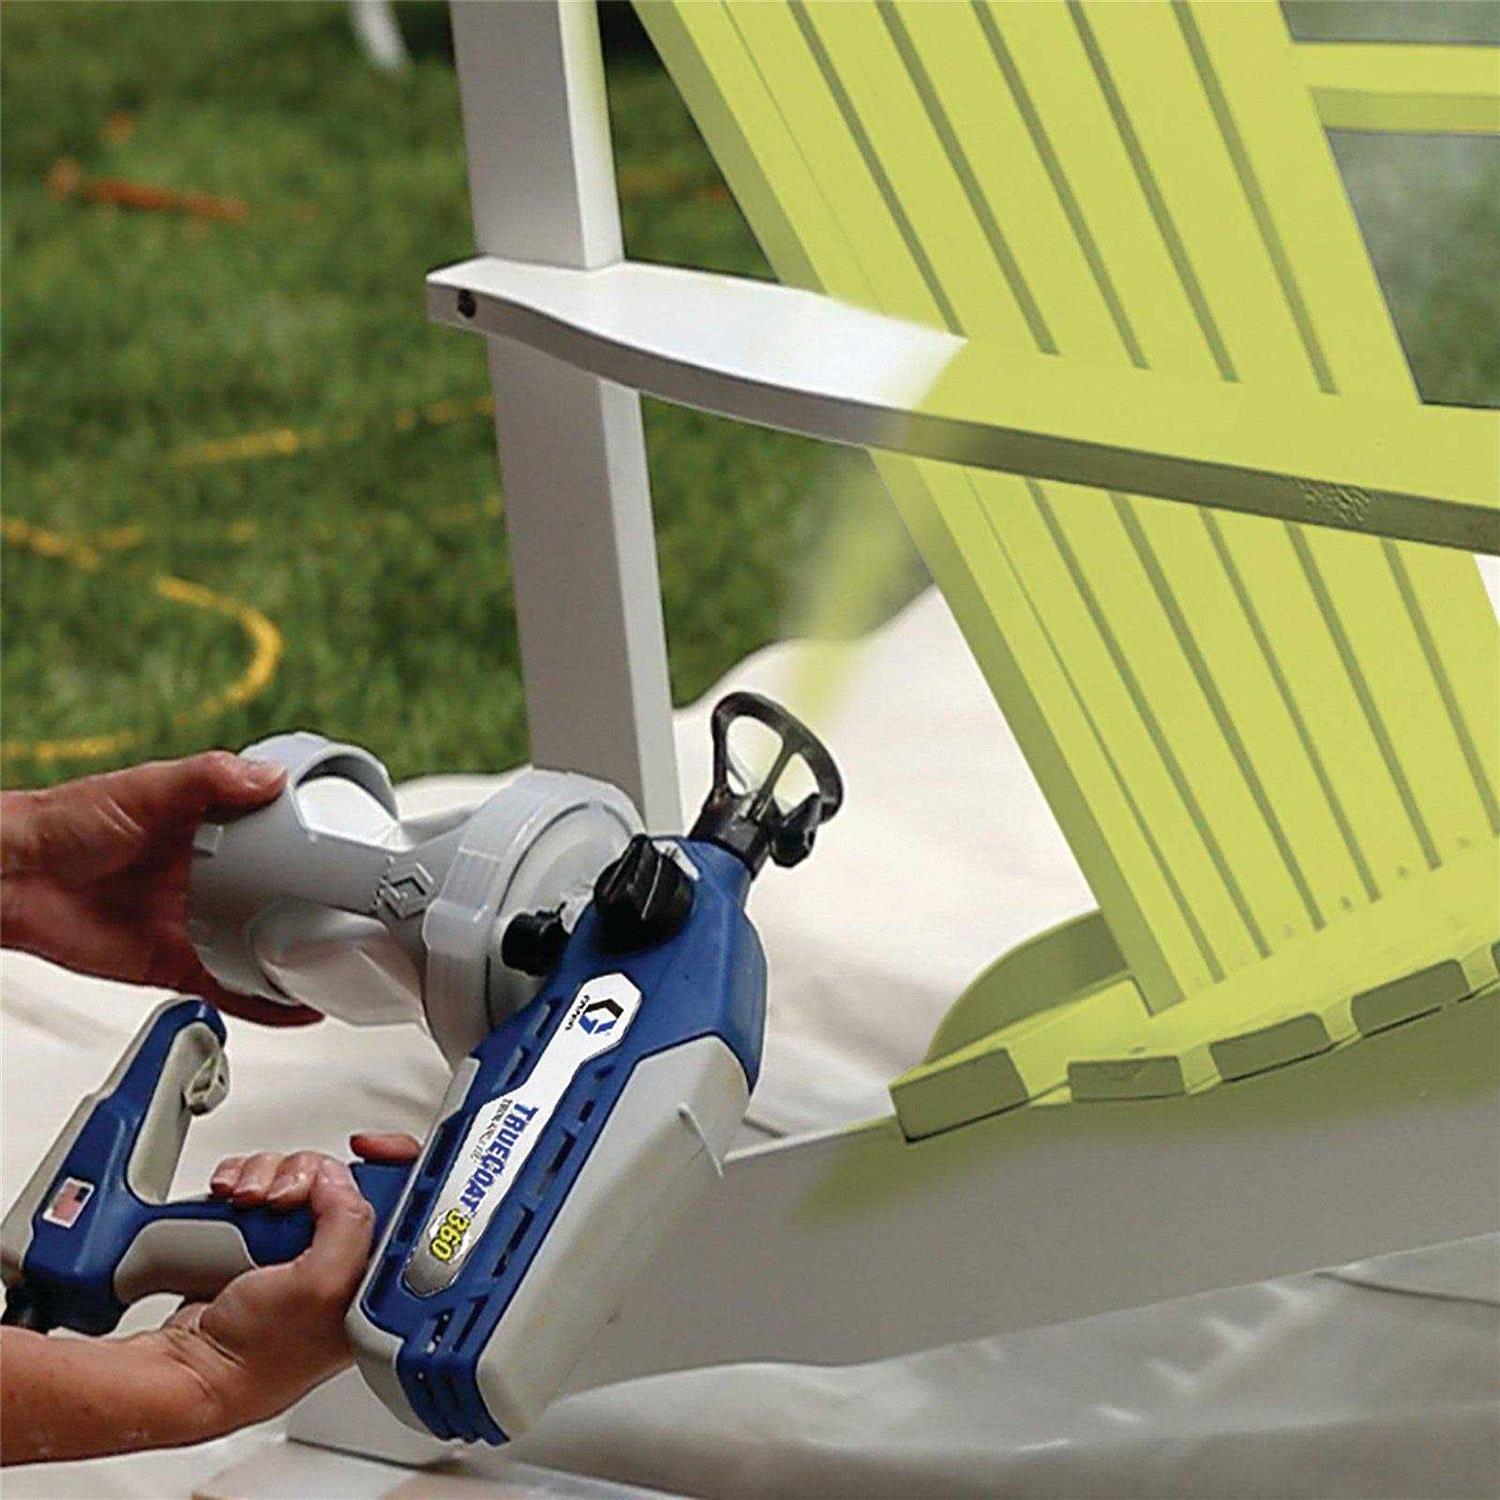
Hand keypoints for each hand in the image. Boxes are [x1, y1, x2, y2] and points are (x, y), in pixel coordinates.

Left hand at [0, 751, 317, 1024]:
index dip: (312, 849)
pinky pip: (227, 987)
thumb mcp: (145, 788)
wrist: (11, 879)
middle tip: (354, 920)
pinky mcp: (172, 963)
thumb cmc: (63, 822)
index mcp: (208, 828)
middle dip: (313, 912)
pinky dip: (263, 1003)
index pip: (275, 838)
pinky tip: (294, 1008)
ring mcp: (192, 922)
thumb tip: (269, 778)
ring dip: (295, 961)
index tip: (348, 858)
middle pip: (275, 898)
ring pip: (258, 947)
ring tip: (340, 969)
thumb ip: (208, 781)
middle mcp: (206, 877)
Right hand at [0, 1133, 421, 1464]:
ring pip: (298, 1174)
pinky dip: (245, 1180)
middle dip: (307, 1173)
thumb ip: (347, 1225)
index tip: (366, 1148)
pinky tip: (232, 1199)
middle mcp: (343, 1256)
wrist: (194, 1369)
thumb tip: (339, 1180)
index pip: (406, 1196)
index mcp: (374, 1271)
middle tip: (285, 1197)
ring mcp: (301, 1245)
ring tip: (250, 1204)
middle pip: (342, 1175)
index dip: (392, 1160)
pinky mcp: (265, 1237)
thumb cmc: (260, 1356)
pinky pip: (263, 1183)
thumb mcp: (320, 1287)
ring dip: (268, 1175)